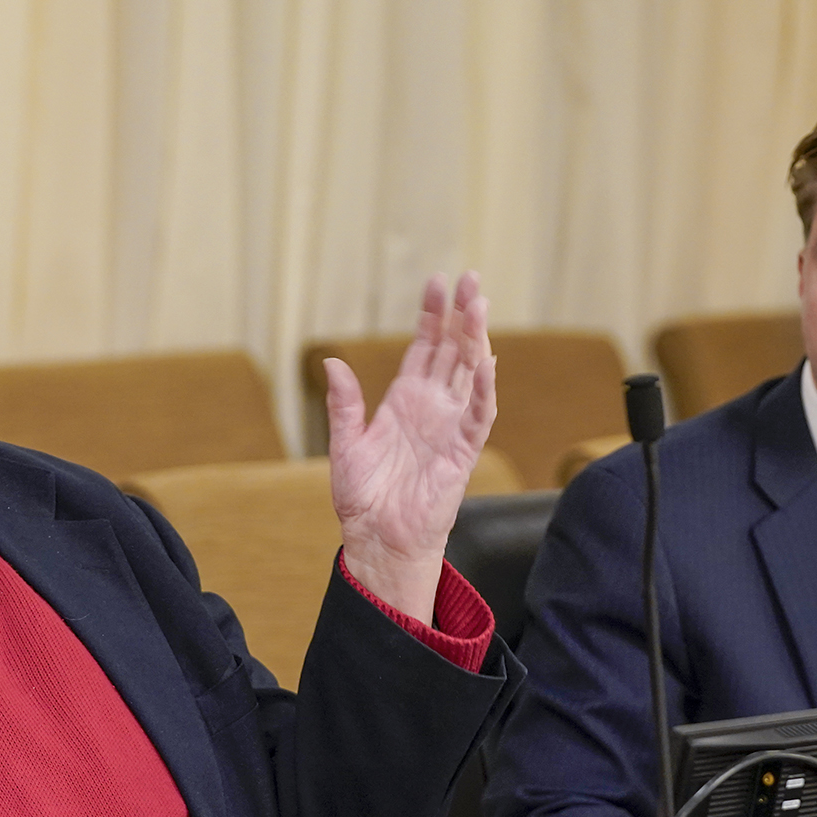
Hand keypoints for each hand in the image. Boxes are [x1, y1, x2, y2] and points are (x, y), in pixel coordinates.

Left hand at [327, 271, 496, 620]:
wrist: (378, 538)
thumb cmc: (363, 497)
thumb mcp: (346, 444)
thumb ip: (344, 404)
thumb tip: (331, 362)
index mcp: (405, 401)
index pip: (425, 347)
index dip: (433, 315)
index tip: (438, 283)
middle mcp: (433, 408)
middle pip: (453, 350)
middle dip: (462, 315)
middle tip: (471, 278)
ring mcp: (450, 427)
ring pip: (470, 374)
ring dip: (476, 339)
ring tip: (480, 304)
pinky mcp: (462, 452)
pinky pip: (478, 415)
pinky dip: (483, 388)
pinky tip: (485, 360)